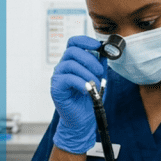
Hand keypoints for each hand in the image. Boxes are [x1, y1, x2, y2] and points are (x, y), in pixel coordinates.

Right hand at [51, 36, 106, 153]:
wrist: (83, 120)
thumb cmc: (89, 99)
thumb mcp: (98, 78)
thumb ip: (100, 65)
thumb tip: (104, 52)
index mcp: (72, 62)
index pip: (73, 43)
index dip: (85, 41)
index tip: (97, 46)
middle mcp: (62, 67)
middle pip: (72, 51)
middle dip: (89, 59)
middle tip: (99, 71)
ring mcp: (57, 77)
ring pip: (70, 64)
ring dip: (87, 73)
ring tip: (94, 84)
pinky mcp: (56, 88)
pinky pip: (68, 78)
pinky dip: (80, 83)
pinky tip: (87, 90)